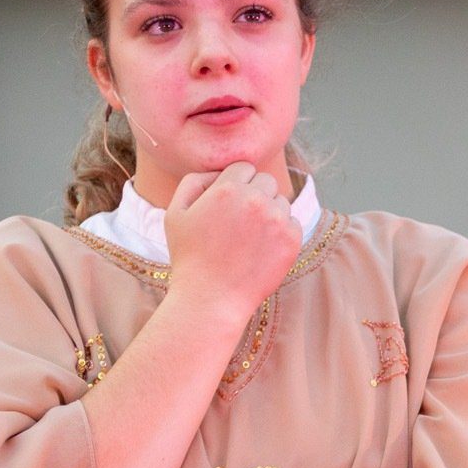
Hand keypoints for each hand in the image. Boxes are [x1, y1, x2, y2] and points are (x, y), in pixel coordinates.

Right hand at [164, 162, 300, 315]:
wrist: (211, 299)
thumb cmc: (190, 257)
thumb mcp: (175, 214)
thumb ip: (193, 182)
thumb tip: (217, 172)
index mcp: (227, 188)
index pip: (244, 168)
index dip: (236, 184)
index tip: (229, 205)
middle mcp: (255, 199)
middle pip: (266, 181)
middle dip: (255, 195)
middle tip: (240, 222)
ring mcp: (277, 220)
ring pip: (281, 201)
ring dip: (269, 213)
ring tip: (249, 239)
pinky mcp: (291, 240)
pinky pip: (293, 223)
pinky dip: (281, 233)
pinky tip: (261, 249)